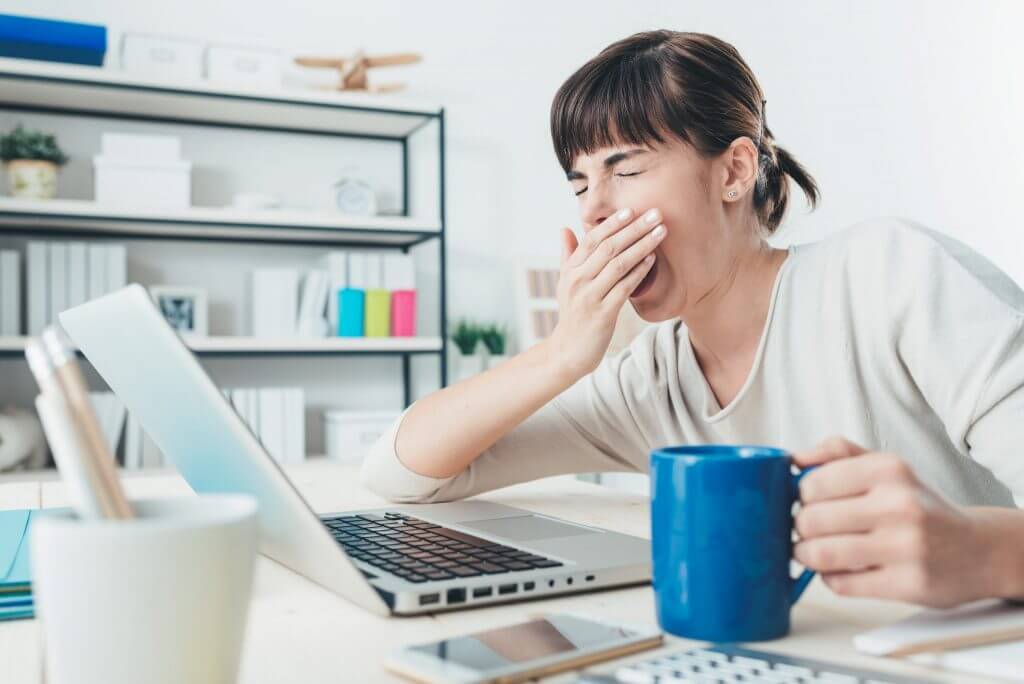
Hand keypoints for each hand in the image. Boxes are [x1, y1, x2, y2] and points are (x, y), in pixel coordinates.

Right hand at [545, 207, 665, 377]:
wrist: (569, 350)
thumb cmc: (573, 313)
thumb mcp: (565, 283)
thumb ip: (568, 255)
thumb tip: (565, 228)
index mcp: (570, 270)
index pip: (592, 239)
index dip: (613, 223)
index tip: (632, 209)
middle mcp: (578, 280)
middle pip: (608, 247)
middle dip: (634, 228)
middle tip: (655, 213)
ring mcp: (590, 297)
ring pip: (619, 265)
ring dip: (642, 246)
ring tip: (661, 232)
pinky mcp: (603, 314)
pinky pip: (624, 288)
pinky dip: (639, 272)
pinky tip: (653, 259)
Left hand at [793, 437, 1002, 607]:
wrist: (978, 549)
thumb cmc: (920, 506)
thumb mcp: (886, 467)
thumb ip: (838, 453)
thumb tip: (794, 458)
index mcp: (889, 470)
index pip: (812, 484)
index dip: (801, 497)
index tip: (808, 502)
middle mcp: (900, 505)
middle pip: (811, 520)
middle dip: (800, 527)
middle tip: (808, 529)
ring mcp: (906, 547)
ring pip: (820, 554)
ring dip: (806, 554)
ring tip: (813, 550)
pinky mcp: (908, 584)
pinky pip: (841, 584)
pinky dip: (831, 578)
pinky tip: (843, 569)